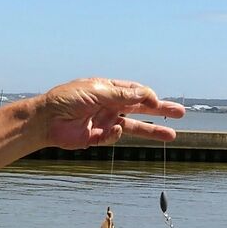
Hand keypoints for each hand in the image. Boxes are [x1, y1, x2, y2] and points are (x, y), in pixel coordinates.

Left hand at [34, 78, 184, 149]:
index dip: (148, 96)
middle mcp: (109, 105)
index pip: (135, 91)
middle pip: (141, 108)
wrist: (45, 120)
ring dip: (153, 130)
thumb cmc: (66, 100)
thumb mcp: (97, 91)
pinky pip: (115, 137)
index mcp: (108, 89)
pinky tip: (112, 129)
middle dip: (161, 111)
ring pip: (135, 126)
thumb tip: (146, 94)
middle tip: (181, 113)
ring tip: (172, 135)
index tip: (158, 102)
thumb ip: (122, 94)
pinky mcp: (98, 137)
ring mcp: (105, 121)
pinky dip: (116, 134)